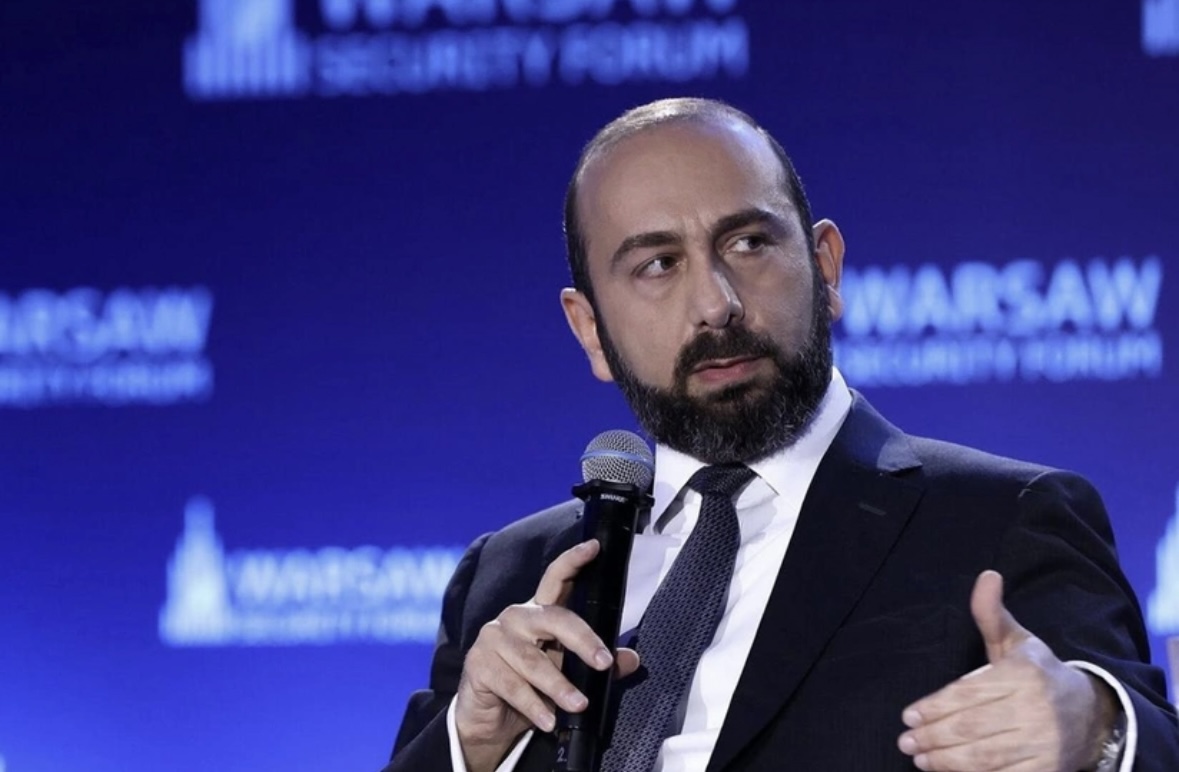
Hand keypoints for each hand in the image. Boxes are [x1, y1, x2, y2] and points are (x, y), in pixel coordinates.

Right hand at [454, 539, 640, 771]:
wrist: (489, 722)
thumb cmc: (532, 690)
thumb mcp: (568, 676)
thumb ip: (597, 665)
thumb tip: (631, 659)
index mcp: (538, 612)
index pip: (555, 579)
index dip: (573, 561)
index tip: (594, 547)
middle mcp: (516, 617)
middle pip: (553, 618)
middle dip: (582, 639)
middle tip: (603, 663)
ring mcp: (494, 639)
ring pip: (534, 660)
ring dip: (559, 686)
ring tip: (578, 705)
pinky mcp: (479, 664)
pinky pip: (513, 685)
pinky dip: (534, 705)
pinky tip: (549, 721)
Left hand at [897, 571, 1115, 770]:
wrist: (1092, 715)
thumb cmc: (1040, 675)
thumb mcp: (1018, 642)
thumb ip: (992, 614)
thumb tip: (986, 576)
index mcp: (1024, 674)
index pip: (969, 694)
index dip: (935, 707)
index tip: (908, 716)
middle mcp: (1035, 709)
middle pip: (972, 727)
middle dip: (933, 736)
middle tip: (906, 741)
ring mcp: (1044, 743)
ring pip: (985, 755)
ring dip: (946, 760)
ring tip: (919, 758)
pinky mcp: (1047, 770)